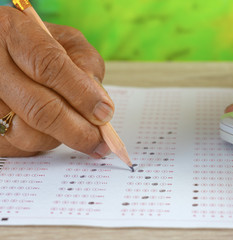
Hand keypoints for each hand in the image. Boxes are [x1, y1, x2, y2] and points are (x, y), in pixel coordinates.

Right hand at [0, 6, 112, 157]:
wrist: (0, 52)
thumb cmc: (39, 45)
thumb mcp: (65, 40)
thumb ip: (86, 64)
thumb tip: (99, 104)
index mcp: (12, 32)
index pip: (49, 66)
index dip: (81, 93)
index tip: (105, 114)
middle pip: (39, 109)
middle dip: (78, 131)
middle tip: (100, 143)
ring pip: (28, 134)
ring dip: (59, 137)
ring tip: (72, 125)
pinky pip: (18, 147)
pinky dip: (40, 142)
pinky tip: (47, 128)